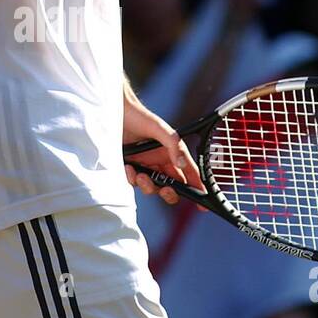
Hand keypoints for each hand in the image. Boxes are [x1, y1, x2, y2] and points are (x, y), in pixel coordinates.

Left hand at [122, 89, 206, 208]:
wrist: (115, 113)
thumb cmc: (139, 117)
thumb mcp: (159, 128)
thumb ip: (173, 145)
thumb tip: (181, 164)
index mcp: (172, 153)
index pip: (189, 174)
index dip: (197, 189)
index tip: (203, 204)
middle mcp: (160, 162)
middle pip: (172, 187)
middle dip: (169, 193)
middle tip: (165, 189)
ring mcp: (145, 166)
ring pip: (152, 188)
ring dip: (148, 185)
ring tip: (140, 174)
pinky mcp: (130, 168)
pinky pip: (134, 182)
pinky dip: (131, 179)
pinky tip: (128, 167)